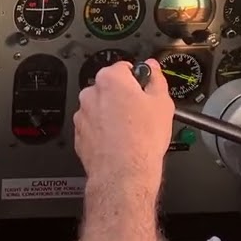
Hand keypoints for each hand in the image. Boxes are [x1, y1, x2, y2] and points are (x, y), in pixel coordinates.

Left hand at [73, 60, 174, 193]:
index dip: (138, 78)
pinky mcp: (79, 134)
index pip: (124, 67)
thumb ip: (157, 79)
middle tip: (140, 112)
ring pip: (100, 107)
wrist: (123, 173)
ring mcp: (82, 114)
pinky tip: (118, 141)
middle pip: (110, 87)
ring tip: (130, 130)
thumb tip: (153, 69)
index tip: (144, 88)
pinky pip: (93, 126)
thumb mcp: (162, 103)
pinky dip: (103, 130)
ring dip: (112, 114)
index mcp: (110, 79)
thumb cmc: (141, 140)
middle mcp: (91, 93)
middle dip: (123, 97)